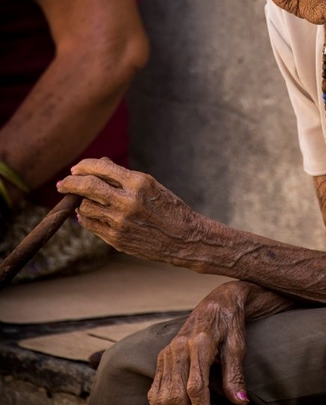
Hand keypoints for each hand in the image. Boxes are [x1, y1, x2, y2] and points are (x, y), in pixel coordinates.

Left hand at [56, 157, 193, 260]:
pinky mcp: (116, 239)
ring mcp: (120, 222)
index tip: (76, 168)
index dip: (84, 166)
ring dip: (80, 202)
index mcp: (138, 183)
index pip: (100, 168)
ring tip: (82, 200)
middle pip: (86, 187)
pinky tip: (88, 214)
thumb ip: (123, 176)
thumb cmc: (168, 207)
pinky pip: (90, 224)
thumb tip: (98, 165)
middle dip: (70, 183)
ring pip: (85, 207)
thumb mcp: (150, 185)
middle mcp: (127, 201)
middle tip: (62, 183)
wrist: (183, 237)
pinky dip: (85, 217)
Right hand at [148, 283, 249, 404]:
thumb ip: (235, 374)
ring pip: (162, 394)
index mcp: (199, 343)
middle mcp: (178, 347)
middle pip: (175, 394)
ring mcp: (168, 352)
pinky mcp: (163, 356)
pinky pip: (154, 388)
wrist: (219, 301)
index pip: (196, 386)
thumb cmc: (230, 323)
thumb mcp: (238, 344)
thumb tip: (240, 402)